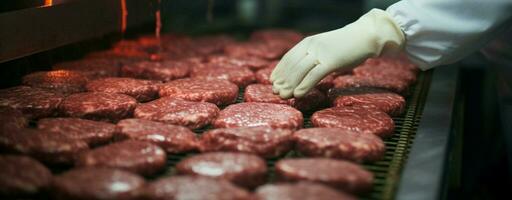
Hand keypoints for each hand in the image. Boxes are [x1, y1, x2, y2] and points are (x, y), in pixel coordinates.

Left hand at [270, 9, 404, 98]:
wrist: (365, 36)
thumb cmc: (346, 45)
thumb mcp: (324, 48)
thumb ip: (313, 57)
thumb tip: (302, 72)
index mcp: (308, 42)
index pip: (288, 57)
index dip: (279, 70)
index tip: (272, 82)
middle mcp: (311, 46)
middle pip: (291, 65)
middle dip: (282, 80)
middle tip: (275, 92)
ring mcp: (321, 53)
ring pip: (300, 71)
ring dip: (290, 85)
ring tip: (284, 96)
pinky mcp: (331, 61)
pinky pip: (314, 75)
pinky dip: (304, 86)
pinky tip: (297, 95)